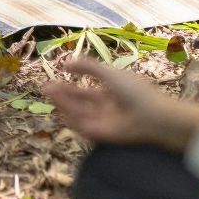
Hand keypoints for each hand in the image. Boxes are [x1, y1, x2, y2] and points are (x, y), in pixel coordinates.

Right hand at [41, 53, 198, 151]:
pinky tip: (62, 107)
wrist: (153, 116)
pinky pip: (82, 126)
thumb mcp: (110, 73)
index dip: (71, 86)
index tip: (57, 78)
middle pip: (79, 103)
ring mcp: (103, 122)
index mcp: (110, 94)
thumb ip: (88, 67)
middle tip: (45, 87)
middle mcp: (105, 109)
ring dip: (63, 104)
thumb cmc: (137, 92)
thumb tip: (65, 63)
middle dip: (62, 96)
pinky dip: (71, 117)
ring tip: (50, 92)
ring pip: (78, 114)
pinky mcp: (101, 135)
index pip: (86, 92)